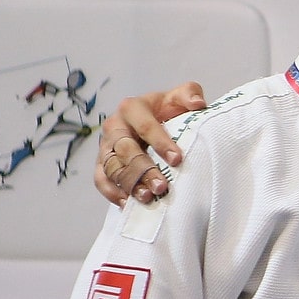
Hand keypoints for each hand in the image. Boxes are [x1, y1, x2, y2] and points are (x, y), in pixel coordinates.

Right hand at [95, 82, 204, 204]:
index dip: (160, 143)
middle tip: (162, 187)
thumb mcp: (179, 98)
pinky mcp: (102, 163)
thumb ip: (189, 94)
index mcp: (132, 108)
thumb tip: (198, 103)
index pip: (145, 125)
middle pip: (125, 150)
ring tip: (148, 198)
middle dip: (144, 169)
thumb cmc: (167, 110)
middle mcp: (115, 126)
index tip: (177, 160)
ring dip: (129, 184)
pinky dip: (112, 193)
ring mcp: (106, 146)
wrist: (153, 122)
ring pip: (112, 166)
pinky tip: (129, 205)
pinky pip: (100, 179)